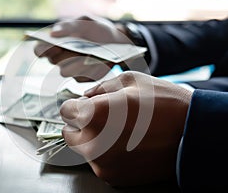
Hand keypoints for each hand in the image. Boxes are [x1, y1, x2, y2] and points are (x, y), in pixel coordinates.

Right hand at [34, 16, 129, 81]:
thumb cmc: (97, 30)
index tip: (55, 45)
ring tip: (92, 54)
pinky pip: (82, 77)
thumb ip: (69, 26)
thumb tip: (53, 33)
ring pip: (66, 71)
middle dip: (65, 54)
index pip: (40, 49)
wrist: (116, 43)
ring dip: (78, 63)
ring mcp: (70, 69)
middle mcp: (59, 58)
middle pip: (54, 61)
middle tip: (78, 47)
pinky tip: (100, 61)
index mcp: (55, 42)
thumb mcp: (86, 22)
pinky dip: (91, 69)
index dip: (43, 49)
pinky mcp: (82, 78)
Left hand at [60, 71, 192, 185]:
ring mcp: (102, 164)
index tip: (85, 105)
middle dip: (81, 124)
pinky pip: (98, 162)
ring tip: (119, 130)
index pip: (65, 111)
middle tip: (103, 117)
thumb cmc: (163, 103)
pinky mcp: (112, 177)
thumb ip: (98, 88)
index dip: (75, 105)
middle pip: (70, 133)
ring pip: (83, 149)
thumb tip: (84, 97)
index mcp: (93, 115)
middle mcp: (92, 143)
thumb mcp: (130, 81)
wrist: (192, 135)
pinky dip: (105, 153)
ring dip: (93, 139)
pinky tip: (126, 144)